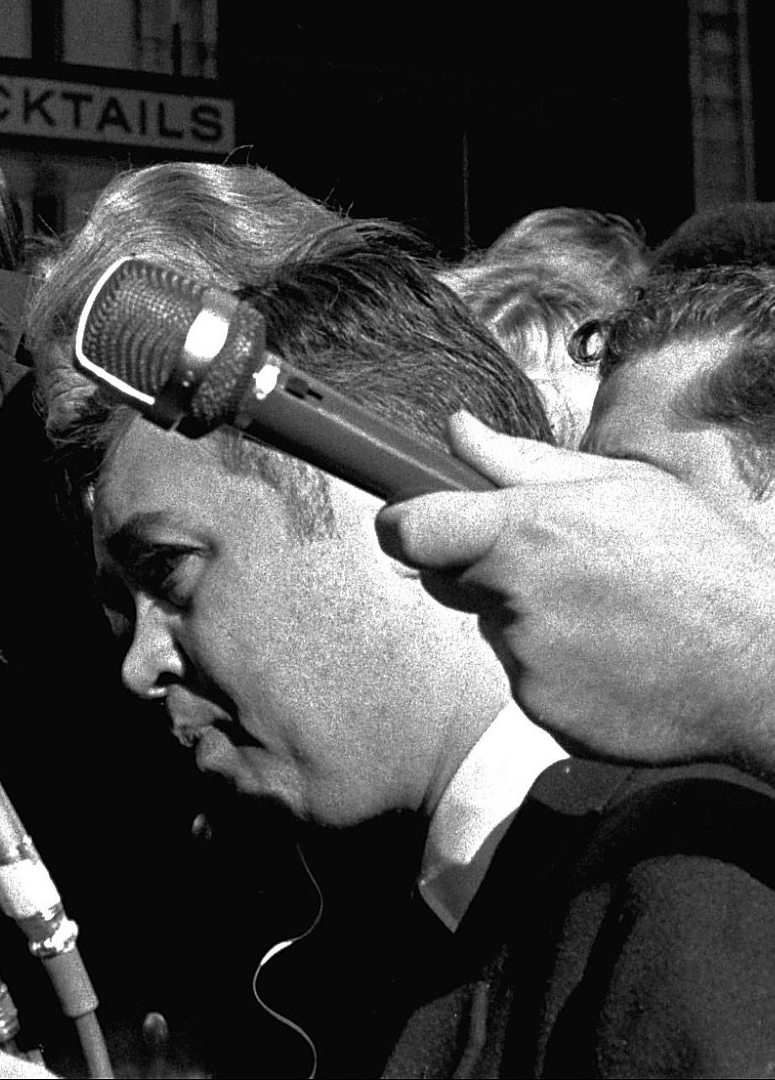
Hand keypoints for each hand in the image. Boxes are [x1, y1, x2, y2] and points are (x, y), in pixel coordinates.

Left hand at [378, 411, 774, 777]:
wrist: (766, 663)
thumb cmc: (703, 561)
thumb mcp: (623, 486)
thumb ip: (524, 462)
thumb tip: (456, 429)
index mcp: (526, 531)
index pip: (409, 529)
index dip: (403, 523)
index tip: (412, 522)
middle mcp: (514, 598)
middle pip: (448, 579)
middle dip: (481, 568)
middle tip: (559, 566)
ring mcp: (527, 662)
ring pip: (495, 630)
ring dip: (529, 620)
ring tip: (609, 614)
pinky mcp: (545, 713)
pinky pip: (527, 680)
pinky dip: (558, 670)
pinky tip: (617, 657)